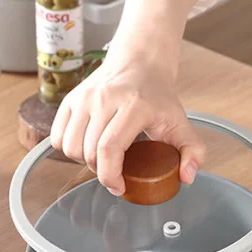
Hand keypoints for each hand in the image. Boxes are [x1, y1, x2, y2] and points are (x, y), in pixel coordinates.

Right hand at [50, 55, 205, 196]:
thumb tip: (187, 177)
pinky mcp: (70, 99)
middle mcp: (105, 99)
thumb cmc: (159, 97)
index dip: (110, 176)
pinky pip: (57, 136)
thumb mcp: (182, 124)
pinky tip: (86, 148)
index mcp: (134, 106)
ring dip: (84, 162)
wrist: (141, 63)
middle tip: (115, 172)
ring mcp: (84, 97)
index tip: (119, 187)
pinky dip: (68, 149)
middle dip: (101, 172)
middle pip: (89, 152)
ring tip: (101, 159)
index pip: (109, 149)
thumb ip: (193, 152)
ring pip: (69, 146)